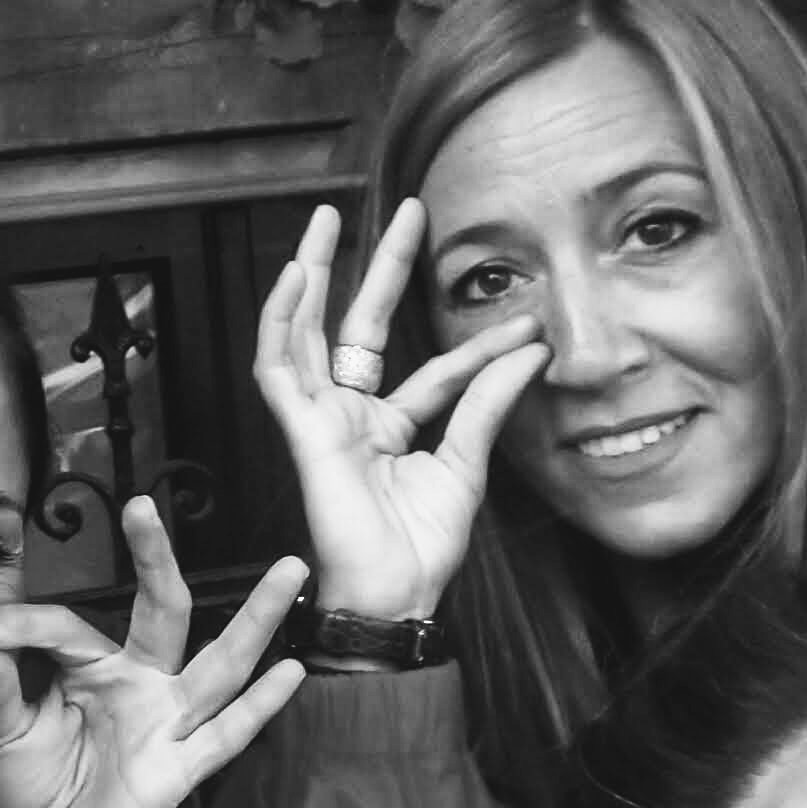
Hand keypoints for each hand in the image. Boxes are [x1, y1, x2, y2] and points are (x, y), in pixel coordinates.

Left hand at [0, 501, 307, 807]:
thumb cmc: (26, 795)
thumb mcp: (0, 731)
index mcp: (93, 670)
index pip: (67, 627)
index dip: (22, 626)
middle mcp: (139, 686)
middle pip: (161, 611)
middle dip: (155, 559)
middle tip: (143, 505)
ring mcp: (166, 725)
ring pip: (218, 664)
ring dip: (255, 619)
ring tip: (289, 569)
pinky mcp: (179, 770)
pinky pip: (225, 735)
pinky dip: (258, 707)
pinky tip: (289, 674)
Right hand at [252, 201, 546, 620]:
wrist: (395, 595)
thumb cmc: (421, 550)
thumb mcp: (467, 465)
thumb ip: (487, 402)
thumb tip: (529, 349)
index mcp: (389, 430)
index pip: (434, 371)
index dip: (478, 348)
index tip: (524, 325)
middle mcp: (350, 417)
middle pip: (358, 327)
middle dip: (375, 267)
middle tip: (403, 212)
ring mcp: (322, 422)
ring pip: (307, 333)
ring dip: (312, 275)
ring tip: (323, 220)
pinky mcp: (301, 432)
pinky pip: (277, 368)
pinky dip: (280, 322)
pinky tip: (293, 278)